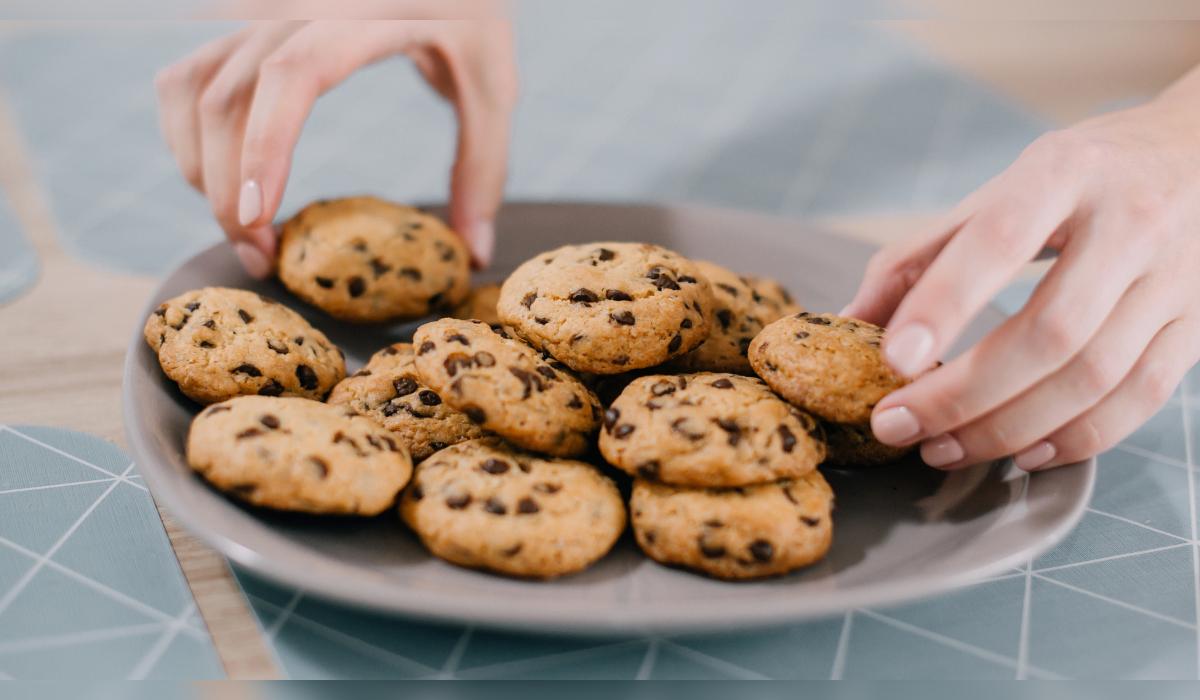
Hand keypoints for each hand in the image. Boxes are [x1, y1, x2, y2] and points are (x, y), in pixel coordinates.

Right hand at [154, 18, 516, 275]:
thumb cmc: (469, 11)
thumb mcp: (492, 81)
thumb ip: (484, 164)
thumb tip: (475, 253)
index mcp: (361, 16)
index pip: (292, 75)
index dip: (263, 147)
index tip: (258, 218)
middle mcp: (296, 7)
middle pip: (228, 97)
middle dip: (228, 190)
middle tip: (261, 258)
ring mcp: (262, 13)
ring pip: (194, 89)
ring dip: (201, 167)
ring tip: (242, 228)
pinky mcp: (245, 23)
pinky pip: (189, 75)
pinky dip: (188, 132)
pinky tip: (219, 177)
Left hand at [842, 78, 1199, 471]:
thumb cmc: (1084, 175)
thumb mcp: (1002, 186)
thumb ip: (924, 252)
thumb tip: (852, 319)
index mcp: (1065, 173)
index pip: (1001, 241)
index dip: (944, 304)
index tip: (892, 359)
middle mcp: (1131, 222)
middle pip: (1049, 332)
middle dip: (964, 394)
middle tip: (897, 424)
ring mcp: (1174, 277)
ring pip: (1093, 377)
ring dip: (1008, 427)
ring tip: (942, 448)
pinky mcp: (1199, 323)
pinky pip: (1141, 399)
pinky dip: (1077, 438)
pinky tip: (1022, 452)